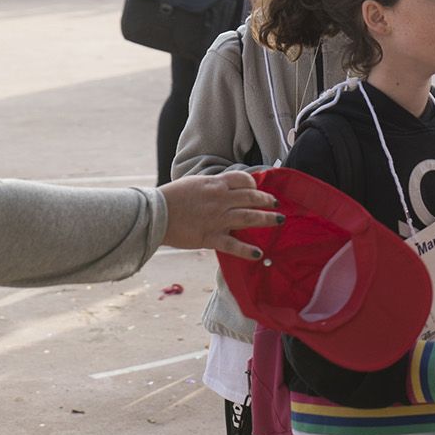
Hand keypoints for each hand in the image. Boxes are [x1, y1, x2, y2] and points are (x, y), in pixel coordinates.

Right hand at [158, 171, 280, 258]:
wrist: (155, 213)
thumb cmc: (171, 197)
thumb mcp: (194, 183)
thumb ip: (211, 185)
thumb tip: (222, 186)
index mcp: (215, 184)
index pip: (243, 180)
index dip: (254, 184)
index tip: (258, 189)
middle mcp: (221, 200)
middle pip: (251, 198)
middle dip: (267, 201)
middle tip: (276, 204)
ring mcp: (217, 219)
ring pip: (249, 218)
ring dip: (267, 219)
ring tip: (279, 221)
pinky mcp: (210, 237)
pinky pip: (233, 245)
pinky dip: (247, 250)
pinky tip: (258, 254)